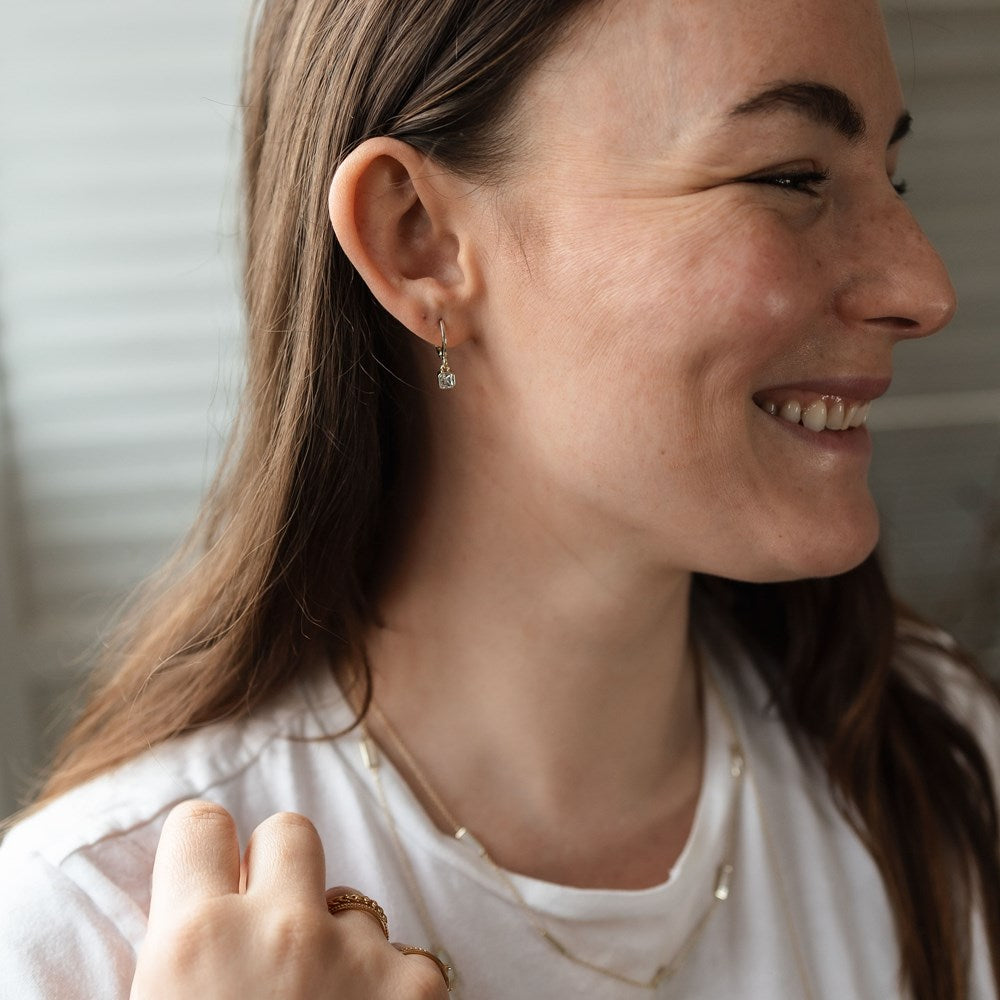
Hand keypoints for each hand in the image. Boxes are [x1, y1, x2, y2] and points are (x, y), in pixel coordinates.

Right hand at [130, 801, 448, 999]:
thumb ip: (181, 945)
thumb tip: (199, 900)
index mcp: (194, 939)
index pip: (200, 823)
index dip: (205, 852)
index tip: (212, 876)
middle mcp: (279, 929)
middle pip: (290, 830)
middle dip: (282, 871)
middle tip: (272, 933)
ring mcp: (355, 955)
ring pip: (353, 904)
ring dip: (340, 942)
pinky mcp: (416, 986)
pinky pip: (406, 957)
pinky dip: (391, 988)